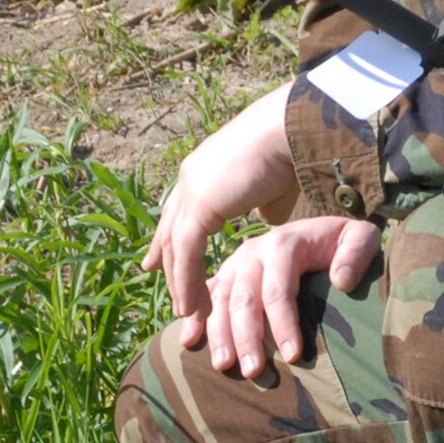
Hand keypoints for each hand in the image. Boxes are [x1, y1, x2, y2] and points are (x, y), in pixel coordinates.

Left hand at [142, 82, 297, 340]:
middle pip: (169, 227)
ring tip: (188, 311)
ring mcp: (190, 192)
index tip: (161, 253)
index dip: (171, 232)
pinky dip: (188, 283)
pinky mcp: (198, 208)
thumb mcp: (272, 185)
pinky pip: (186, 255)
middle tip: (152, 274)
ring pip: (175, 247)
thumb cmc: (291, 150)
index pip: (180, 208)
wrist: (289, 131)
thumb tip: (264, 219)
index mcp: (204, 168)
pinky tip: (193, 306)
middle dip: (162, 255)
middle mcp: (190, 178)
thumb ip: (262, 204)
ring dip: (180, 282)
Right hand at [199, 216, 381, 376]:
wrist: (323, 230)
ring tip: (223, 366)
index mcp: (285, 242)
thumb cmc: (343, 241)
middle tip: (253, 372)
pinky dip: (195, 319)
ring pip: (219, 300)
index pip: (279, 289)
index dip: (284, 324)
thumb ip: (357, 253)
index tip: (294, 356)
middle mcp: (255, 251)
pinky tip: (188, 343)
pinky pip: (205, 296)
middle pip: (244, 299)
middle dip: (248, 337)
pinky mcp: (227, 274)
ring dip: (218, 334)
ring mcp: (236, 263)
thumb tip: (340, 280)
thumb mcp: (361, 237)